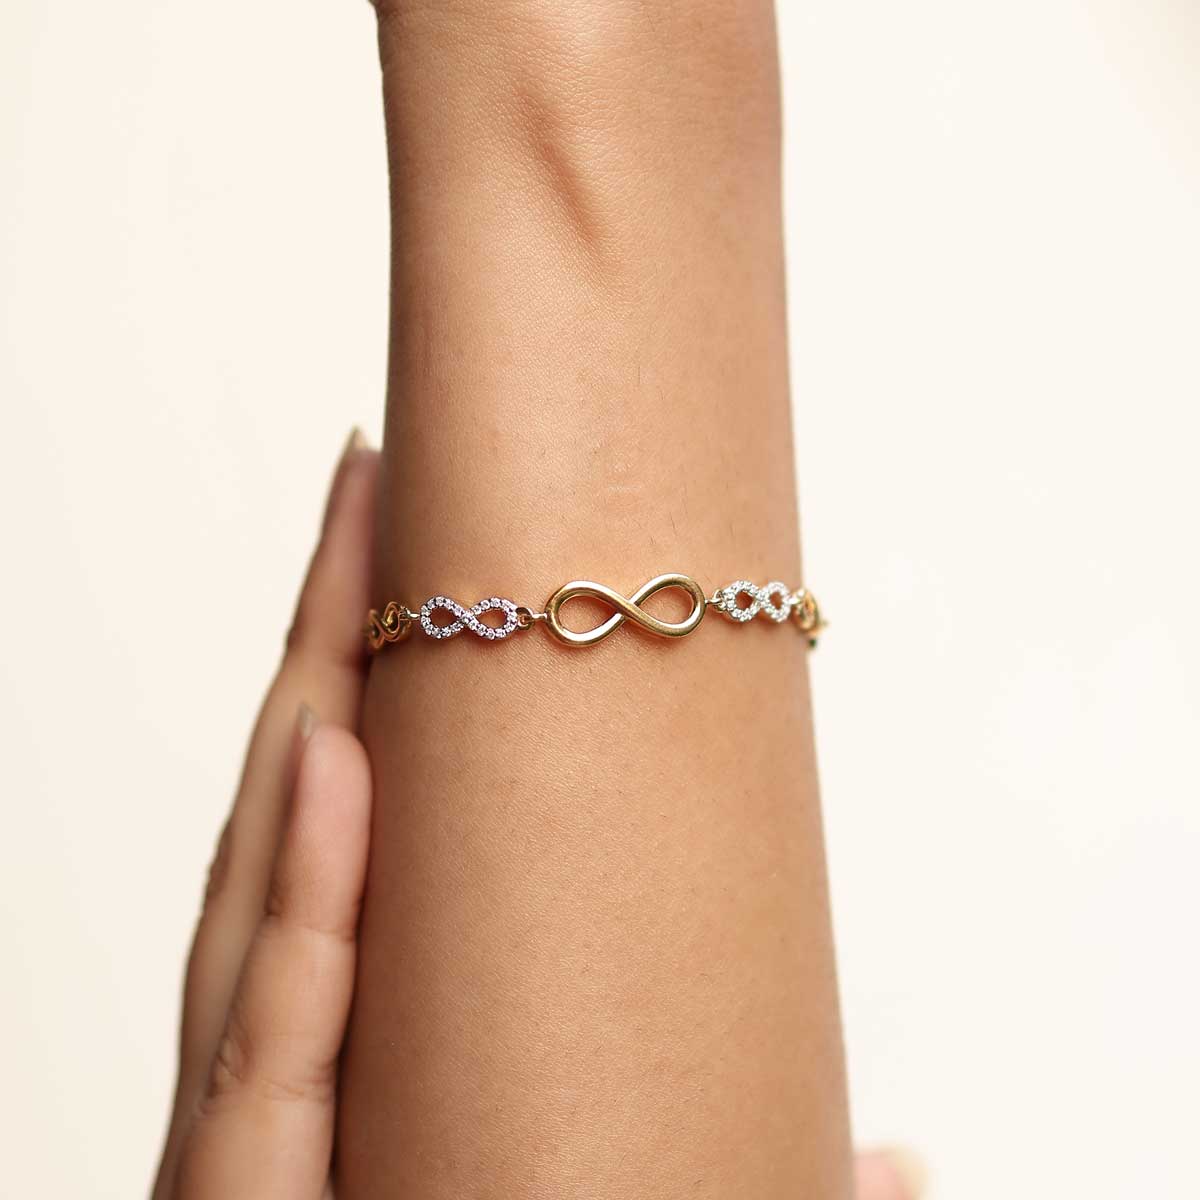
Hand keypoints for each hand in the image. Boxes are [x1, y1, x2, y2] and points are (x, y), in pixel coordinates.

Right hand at [150, 429, 926, 1199]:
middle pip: (311, 814)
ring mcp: (258, 1129)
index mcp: (386, 1049)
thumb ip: (778, 1189)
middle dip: (331, 634)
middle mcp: (305, 1064)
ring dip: (305, 707)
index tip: (422, 539)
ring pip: (269, 884)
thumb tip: (906, 1155)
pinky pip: (273, 1022)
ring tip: (350, 546)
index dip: (382, 680)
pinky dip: (298, 888)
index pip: (371, 833)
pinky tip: (328, 751)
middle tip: (378, 477)